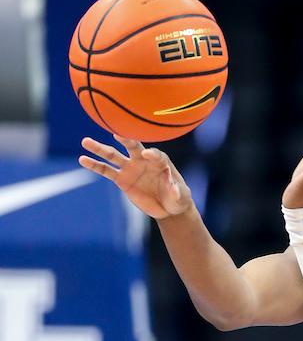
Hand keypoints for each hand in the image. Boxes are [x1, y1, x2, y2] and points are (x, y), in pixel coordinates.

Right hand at [79, 135, 194, 221]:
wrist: (167, 208)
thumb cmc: (177, 199)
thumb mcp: (181, 197)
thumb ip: (177, 191)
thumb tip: (173, 187)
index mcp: (160, 161)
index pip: (155, 154)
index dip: (152, 154)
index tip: (147, 154)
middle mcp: (143, 160)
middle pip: (132, 146)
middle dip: (125, 139)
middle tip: (115, 131)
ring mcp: (131, 168)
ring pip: (113, 155)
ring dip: (100, 149)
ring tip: (86, 141)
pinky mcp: (122, 179)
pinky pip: (106, 170)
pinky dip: (94, 165)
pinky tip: (83, 159)